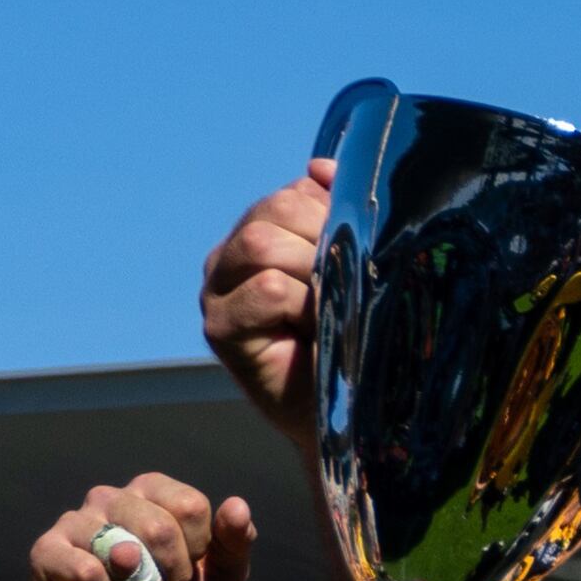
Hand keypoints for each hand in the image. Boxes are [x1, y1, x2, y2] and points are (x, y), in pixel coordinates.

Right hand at [26, 474, 255, 580]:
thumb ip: (235, 545)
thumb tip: (238, 506)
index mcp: (154, 496)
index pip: (190, 506)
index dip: (197, 552)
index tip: (185, 572)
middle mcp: (111, 499)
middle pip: (158, 525)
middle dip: (171, 574)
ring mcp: (74, 524)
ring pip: (118, 542)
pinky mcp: (45, 555)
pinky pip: (79, 565)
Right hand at [197, 161, 337, 444]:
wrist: (345, 414)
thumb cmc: (350, 340)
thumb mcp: (351, 270)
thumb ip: (336, 216)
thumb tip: (320, 166)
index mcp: (260, 234)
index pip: (292, 195)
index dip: (332, 214)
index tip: (362, 250)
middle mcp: (230, 258)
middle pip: (273, 212)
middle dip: (322, 239)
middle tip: (349, 283)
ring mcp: (218, 293)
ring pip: (263, 244)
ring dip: (312, 270)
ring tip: (333, 306)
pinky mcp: (219, 329)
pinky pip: (268, 290)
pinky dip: (303, 303)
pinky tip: (317, 328)